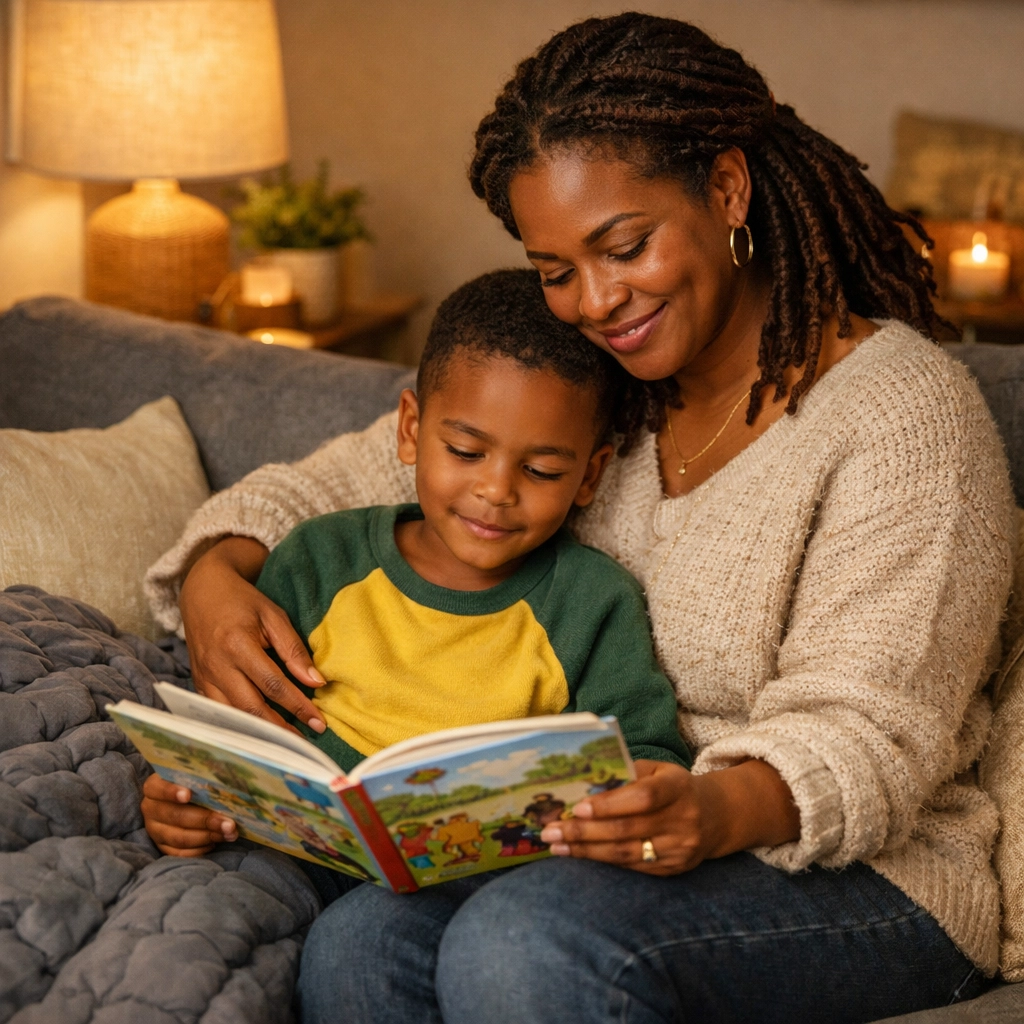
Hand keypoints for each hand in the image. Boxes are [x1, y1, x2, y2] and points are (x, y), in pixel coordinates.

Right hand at [141, 774, 237, 855]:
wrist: (180, 801)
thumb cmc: (192, 784)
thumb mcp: (192, 776)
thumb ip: (202, 778)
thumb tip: (224, 782)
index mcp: (153, 788)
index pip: (158, 788)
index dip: (171, 792)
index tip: (188, 795)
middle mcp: (151, 809)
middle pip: (176, 816)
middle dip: (205, 820)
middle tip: (228, 823)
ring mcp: (155, 830)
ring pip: (180, 838)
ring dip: (208, 836)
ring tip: (229, 833)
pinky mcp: (162, 847)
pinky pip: (180, 853)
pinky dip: (200, 849)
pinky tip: (216, 842)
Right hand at [179, 537, 326, 733]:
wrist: (202, 591)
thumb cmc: (242, 601)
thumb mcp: (273, 616)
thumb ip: (293, 649)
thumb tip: (316, 681)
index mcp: (237, 645)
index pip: (273, 685)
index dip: (298, 706)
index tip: (319, 723)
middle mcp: (217, 666)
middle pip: (251, 708)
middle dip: (280, 729)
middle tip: (305, 743)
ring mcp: (203, 678)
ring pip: (233, 716)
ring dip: (260, 733)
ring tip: (286, 745)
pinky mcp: (198, 684)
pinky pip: (219, 713)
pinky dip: (240, 726)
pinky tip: (260, 734)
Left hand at [540, 759, 799, 874]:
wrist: (715, 816)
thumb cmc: (673, 787)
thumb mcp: (658, 771)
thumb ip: (626, 773)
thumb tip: (583, 783)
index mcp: (678, 787)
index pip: (643, 797)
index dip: (609, 804)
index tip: (577, 807)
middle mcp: (683, 820)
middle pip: (627, 830)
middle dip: (583, 831)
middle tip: (550, 831)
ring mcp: (680, 849)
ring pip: (626, 854)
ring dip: (585, 851)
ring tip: (556, 846)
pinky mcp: (673, 870)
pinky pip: (632, 867)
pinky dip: (601, 861)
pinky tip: (578, 855)